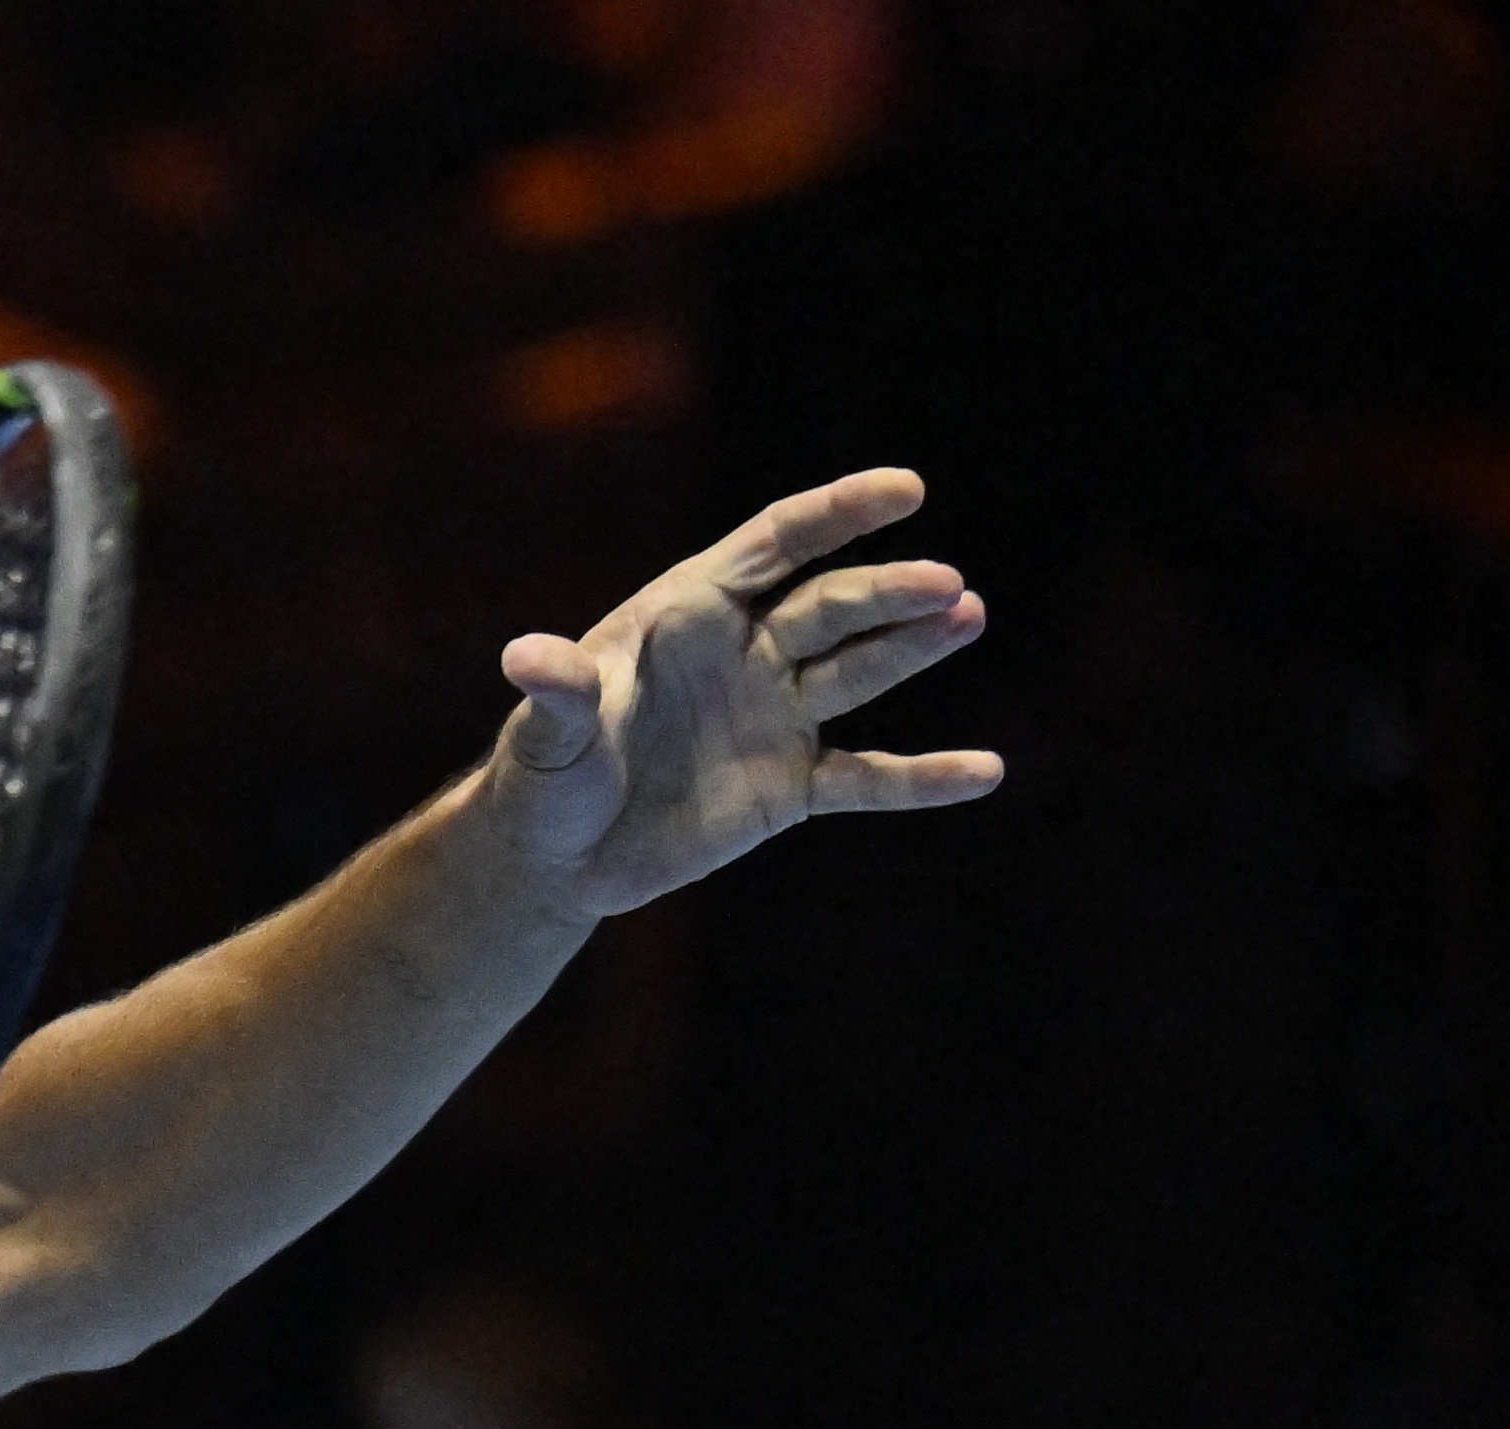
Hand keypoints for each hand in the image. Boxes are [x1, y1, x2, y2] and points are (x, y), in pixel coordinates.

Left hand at [483, 468, 998, 920]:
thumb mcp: (545, 738)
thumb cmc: (543, 777)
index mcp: (692, 614)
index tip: (904, 489)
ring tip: (967, 616)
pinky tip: (984, 770)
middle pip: (830, 608)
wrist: (556, 858)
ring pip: (860, 672)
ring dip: (915, 646)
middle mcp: (748, 653)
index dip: (839, 513)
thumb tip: (526, 657)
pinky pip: (866, 778)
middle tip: (944, 588)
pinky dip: (922, 779)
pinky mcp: (790, 786)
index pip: (776, 545)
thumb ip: (556, 694)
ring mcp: (777, 715)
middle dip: (886, 596)